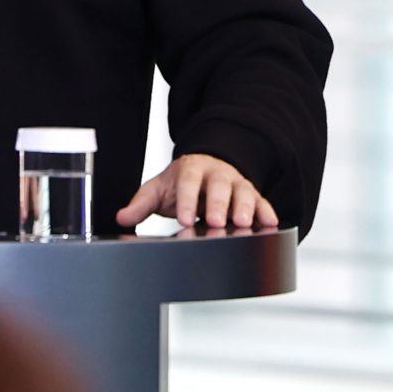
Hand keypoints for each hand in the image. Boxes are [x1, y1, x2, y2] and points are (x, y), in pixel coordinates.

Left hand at [116, 153, 278, 231]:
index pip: (188, 181)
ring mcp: (235, 183)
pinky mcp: (251, 194)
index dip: (186, 199)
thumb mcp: (158, 189)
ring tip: (242, 223)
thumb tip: (122, 217)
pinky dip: (266, 211)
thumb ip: (141, 204)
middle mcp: (216, 173)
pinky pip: (261, 201)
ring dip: (244, 207)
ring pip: (243, 191)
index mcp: (191, 169)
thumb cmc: (181, 183)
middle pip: (219, 185)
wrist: (205, 168)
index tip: (183, 218)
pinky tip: (270, 222)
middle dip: (218, 203)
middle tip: (214, 221)